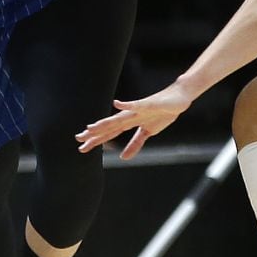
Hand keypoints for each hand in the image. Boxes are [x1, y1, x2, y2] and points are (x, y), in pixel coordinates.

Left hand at [76, 81, 196, 159]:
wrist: (178, 98)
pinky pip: (136, 104)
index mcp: (129, 122)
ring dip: (105, 123)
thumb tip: (123, 158)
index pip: (109, 133)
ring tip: (91, 127)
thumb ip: (135, 144)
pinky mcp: (148, 104)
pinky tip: (117, 104)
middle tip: (78, 139)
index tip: (82, 147)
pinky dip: (126, 105)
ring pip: (119, 117)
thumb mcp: (148, 133)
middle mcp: (130, 115)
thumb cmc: (162, 112)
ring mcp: (138, 109)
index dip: (96, 140)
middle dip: (95, 134)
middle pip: (109, 127)